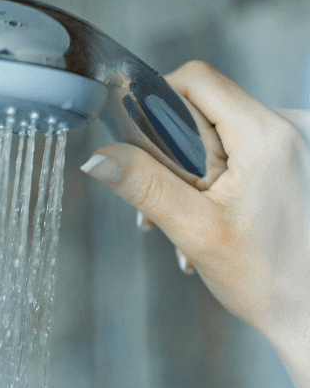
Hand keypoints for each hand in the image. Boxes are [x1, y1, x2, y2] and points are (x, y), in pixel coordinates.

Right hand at [81, 61, 309, 364]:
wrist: (309, 308)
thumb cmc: (265, 275)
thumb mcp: (194, 229)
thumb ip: (144, 186)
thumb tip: (98, 156)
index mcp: (266, 133)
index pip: (196, 80)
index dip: (155, 103)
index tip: (136, 146)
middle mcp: (286, 125)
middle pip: (203, 109)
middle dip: (169, 155)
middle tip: (161, 206)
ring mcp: (293, 142)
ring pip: (217, 133)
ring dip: (188, 176)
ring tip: (183, 225)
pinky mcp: (292, 160)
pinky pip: (238, 151)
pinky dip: (212, 182)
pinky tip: (207, 221)